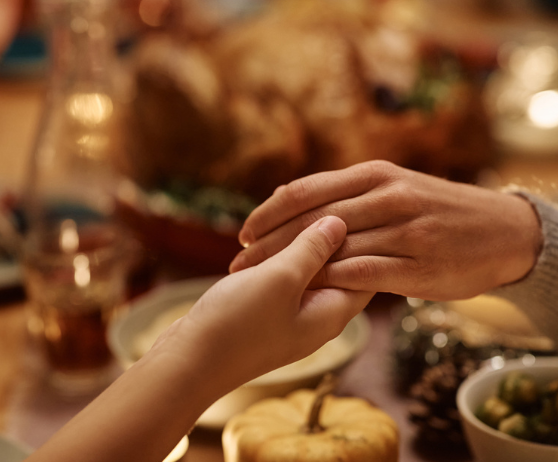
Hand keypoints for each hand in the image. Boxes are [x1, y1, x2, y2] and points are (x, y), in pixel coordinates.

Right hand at [156, 216, 372, 389]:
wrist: (188, 363)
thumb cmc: (238, 324)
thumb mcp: (281, 278)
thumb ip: (313, 250)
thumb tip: (339, 224)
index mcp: (334, 311)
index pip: (369, 268)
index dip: (363, 233)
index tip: (351, 199)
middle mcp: (318, 316)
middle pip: (338, 265)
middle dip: (327, 229)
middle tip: (314, 193)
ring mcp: (291, 317)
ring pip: (305, 268)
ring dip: (296, 237)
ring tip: (283, 198)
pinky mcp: (266, 314)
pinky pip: (281, 277)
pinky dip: (275, 252)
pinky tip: (262, 231)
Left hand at [229, 161, 541, 301]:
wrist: (507, 231)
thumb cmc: (440, 211)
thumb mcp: (395, 186)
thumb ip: (348, 194)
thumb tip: (290, 200)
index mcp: (376, 174)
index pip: (307, 191)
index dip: (269, 214)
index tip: (242, 235)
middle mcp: (388, 196)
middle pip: (313, 220)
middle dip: (270, 244)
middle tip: (239, 264)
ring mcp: (407, 230)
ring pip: (336, 248)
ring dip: (294, 268)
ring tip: (265, 286)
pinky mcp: (422, 265)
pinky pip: (367, 273)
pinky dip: (334, 282)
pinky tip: (309, 294)